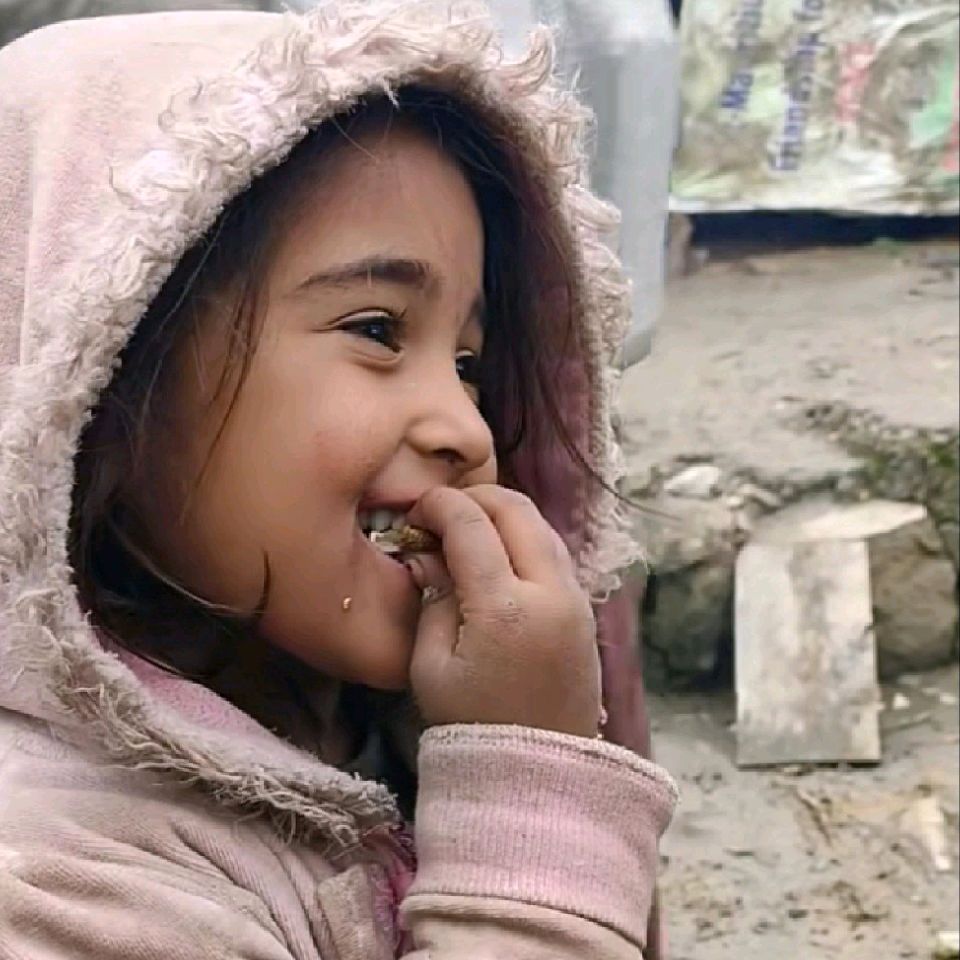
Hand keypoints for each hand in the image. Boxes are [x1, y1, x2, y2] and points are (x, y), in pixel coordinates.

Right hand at [405, 485, 600, 738]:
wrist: (535, 777)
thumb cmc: (471, 727)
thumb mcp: (431, 666)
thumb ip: (433, 599)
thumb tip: (432, 554)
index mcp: (505, 607)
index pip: (471, 524)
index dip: (438, 505)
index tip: (415, 512)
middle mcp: (550, 592)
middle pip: (516, 509)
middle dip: (475, 497)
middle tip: (441, 514)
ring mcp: (575, 600)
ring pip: (542, 525)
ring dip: (504, 515)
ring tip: (468, 532)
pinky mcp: (586, 613)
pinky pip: (555, 554)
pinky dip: (525, 539)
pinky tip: (498, 556)